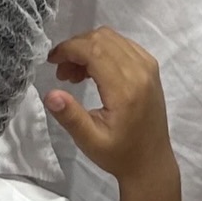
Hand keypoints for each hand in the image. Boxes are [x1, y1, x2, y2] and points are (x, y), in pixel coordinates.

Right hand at [44, 27, 176, 186]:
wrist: (151, 163)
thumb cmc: (119, 154)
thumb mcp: (89, 141)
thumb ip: (70, 116)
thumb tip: (50, 94)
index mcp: (125, 89)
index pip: (93, 49)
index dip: (68, 49)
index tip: (51, 61)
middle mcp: (140, 71)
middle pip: (101, 38)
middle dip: (75, 47)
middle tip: (61, 73)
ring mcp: (148, 67)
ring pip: (111, 37)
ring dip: (88, 48)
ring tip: (75, 75)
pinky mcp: (151, 68)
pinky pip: (122, 44)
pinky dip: (102, 49)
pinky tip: (93, 71)